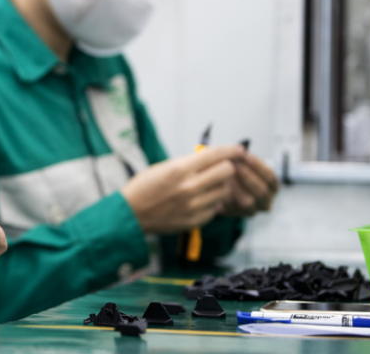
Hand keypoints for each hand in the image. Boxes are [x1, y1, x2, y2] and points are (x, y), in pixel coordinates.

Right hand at [120, 144, 240, 233]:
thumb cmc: (144, 187)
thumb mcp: (164, 166)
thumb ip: (188, 162)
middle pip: (227, 172)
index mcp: (180, 169)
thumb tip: (212, 156)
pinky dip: (212, 202)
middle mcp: (189, 187)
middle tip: (222, 168)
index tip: (238, 149)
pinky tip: (201, 199)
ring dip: (221, 186)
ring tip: (209, 185)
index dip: (231, 150)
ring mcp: (193, 206)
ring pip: (224, 191)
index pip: (216, 155)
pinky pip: (216, 208)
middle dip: (227, 167)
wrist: (131, 214)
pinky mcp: (195, 221)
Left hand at [222, 151, 278, 215]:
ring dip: (236, 187)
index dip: (258, 166)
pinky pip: (232, 208)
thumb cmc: (237, 171)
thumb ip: (242, 157)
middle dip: (247, 176)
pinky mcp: (237, 214)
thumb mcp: (243, 162)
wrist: (222, 186)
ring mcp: (252, 209)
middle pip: (261, 190)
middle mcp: (265, 200)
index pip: (270, 177)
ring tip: (226, 175)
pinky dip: (226, 196)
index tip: (245, 156)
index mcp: (272, 186)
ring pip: (248, 202)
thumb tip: (238, 149)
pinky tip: (219, 186)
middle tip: (234, 165)